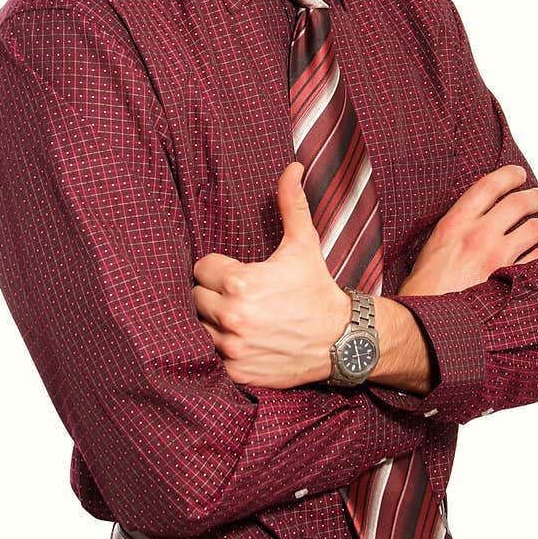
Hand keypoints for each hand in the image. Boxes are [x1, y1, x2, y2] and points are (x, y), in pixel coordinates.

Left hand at [191, 161, 349, 386]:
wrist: (342, 340)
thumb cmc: (317, 289)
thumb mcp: (304, 245)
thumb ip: (291, 204)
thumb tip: (291, 167)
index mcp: (240, 282)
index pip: (200, 269)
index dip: (217, 269)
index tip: (235, 275)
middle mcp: (232, 316)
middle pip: (194, 298)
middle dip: (212, 295)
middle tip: (237, 296)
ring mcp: (233, 347)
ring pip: (198, 328)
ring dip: (212, 323)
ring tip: (237, 318)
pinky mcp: (237, 371)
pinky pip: (209, 358)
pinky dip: (219, 351)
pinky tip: (240, 341)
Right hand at [399, 164, 537, 295]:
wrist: (423, 323)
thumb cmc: (424, 290)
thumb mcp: (432, 247)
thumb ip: (456, 230)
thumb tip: (478, 218)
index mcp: (455, 224)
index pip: (489, 186)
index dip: (509, 175)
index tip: (519, 174)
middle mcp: (478, 235)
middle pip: (518, 203)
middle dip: (537, 197)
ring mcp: (497, 258)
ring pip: (536, 228)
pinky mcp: (510, 280)